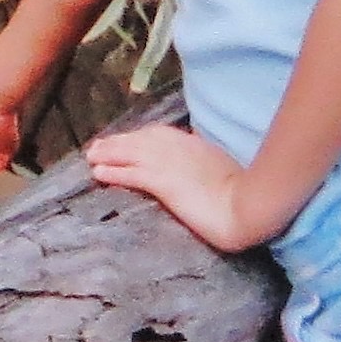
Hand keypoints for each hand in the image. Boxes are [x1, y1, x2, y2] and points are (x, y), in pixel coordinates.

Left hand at [85, 125, 256, 251]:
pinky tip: (98, 173)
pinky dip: (112, 171)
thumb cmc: (244, 192)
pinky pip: (130, 173)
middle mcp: (176, 147)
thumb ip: (203, 162)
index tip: (123, 142)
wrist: (250, 206)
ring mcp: (167, 163)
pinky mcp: (161, 182)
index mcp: (191, 143)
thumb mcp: (220, 168)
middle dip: (116, 144)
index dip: (136, 139)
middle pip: (137, 140)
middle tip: (96, 148)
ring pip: (128, 153)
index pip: (155, 135)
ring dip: (107, 154)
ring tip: (90, 158)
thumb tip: (195, 164)